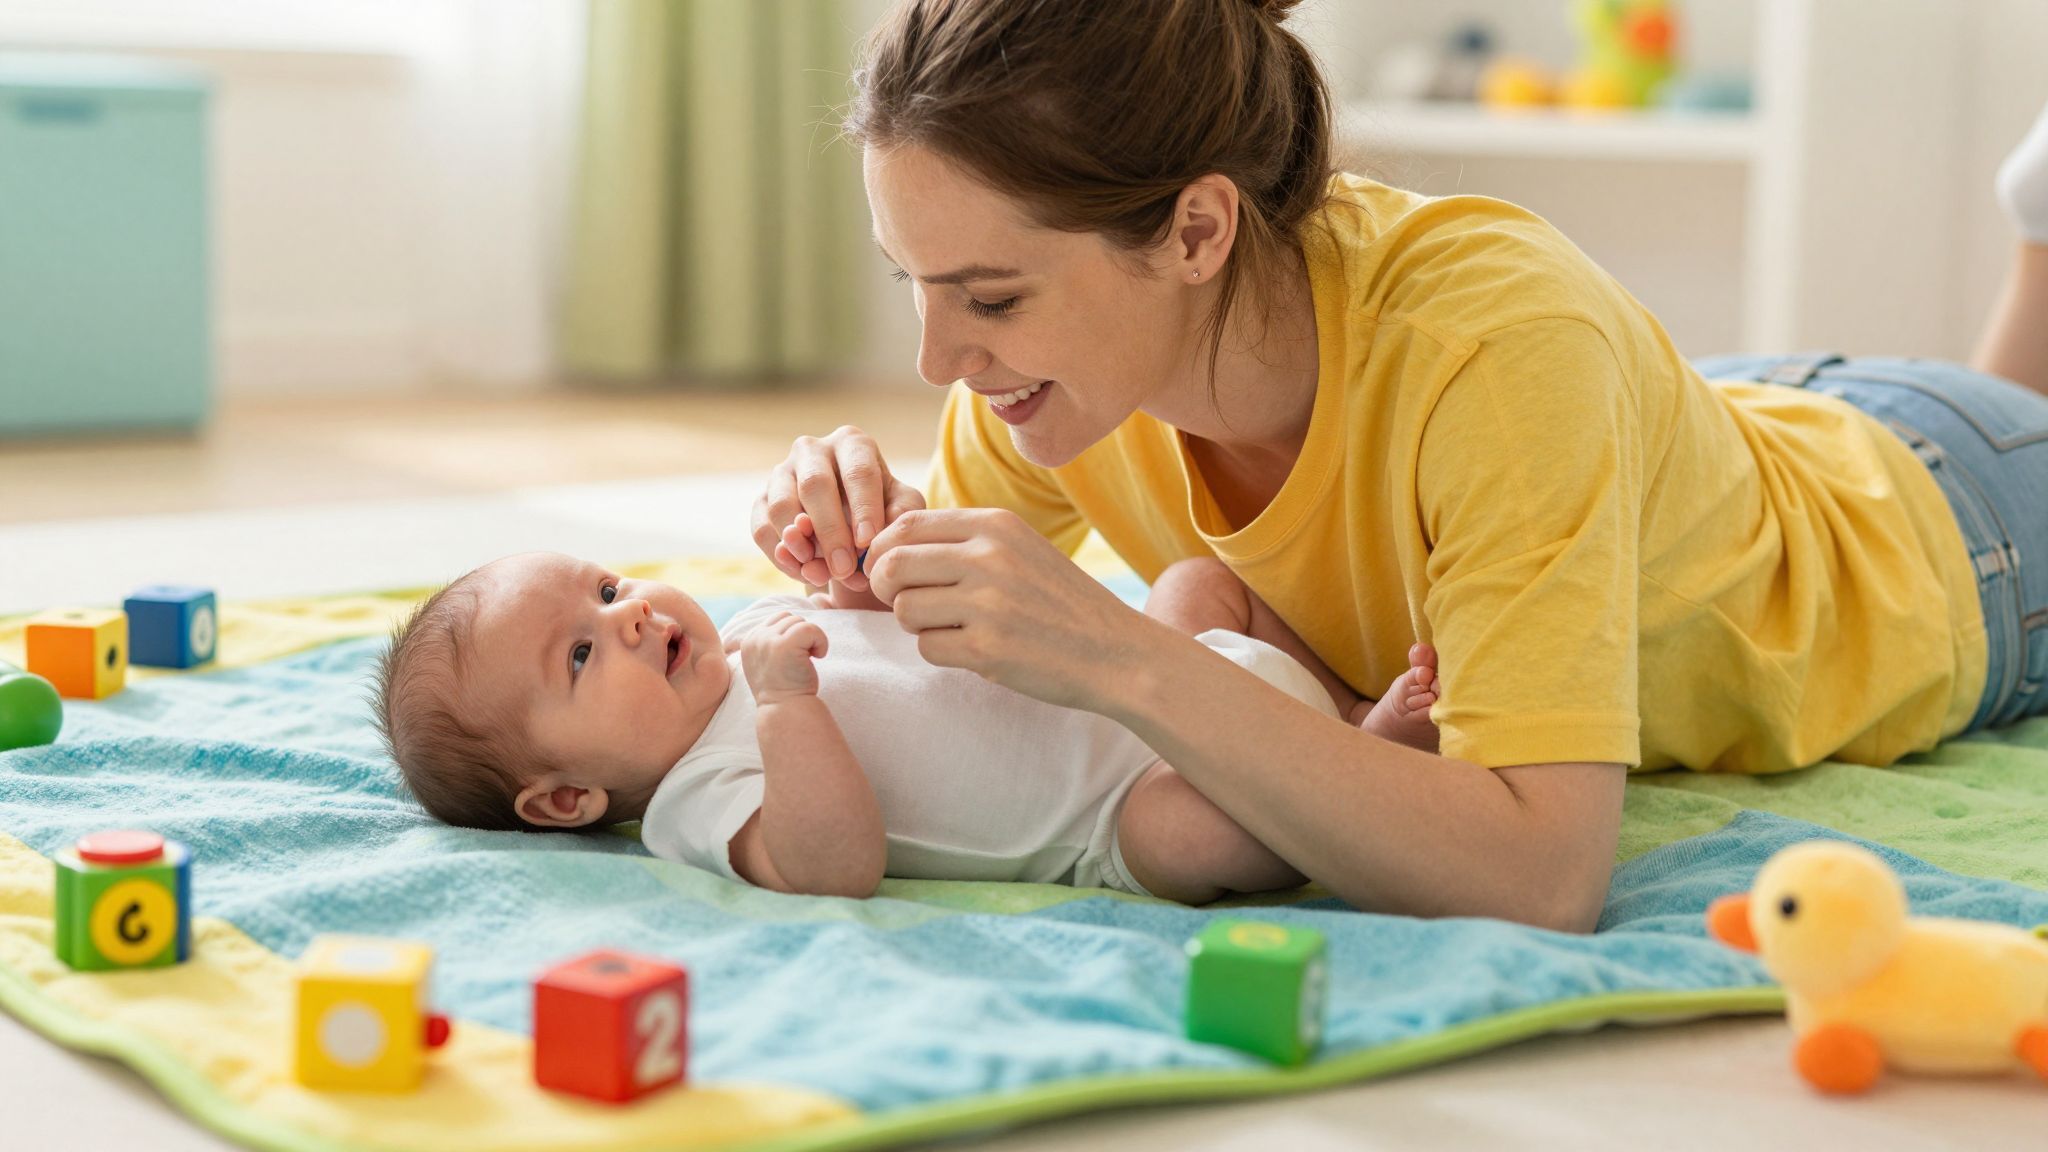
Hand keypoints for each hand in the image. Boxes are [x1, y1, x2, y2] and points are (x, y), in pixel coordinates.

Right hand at [740, 612, 828, 705]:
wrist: (786, 710)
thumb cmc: (783, 689)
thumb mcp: (766, 662)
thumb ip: (770, 642)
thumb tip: (790, 621)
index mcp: (749, 641)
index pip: (777, 619)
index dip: (792, 634)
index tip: (795, 657)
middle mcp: (755, 638)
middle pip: (789, 618)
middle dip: (801, 635)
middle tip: (803, 659)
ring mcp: (768, 641)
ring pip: (801, 622)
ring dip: (811, 639)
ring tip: (808, 660)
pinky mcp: (785, 645)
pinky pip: (811, 629)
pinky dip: (821, 641)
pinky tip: (818, 658)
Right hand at [752, 426, 925, 593]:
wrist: (849, 522)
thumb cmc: (881, 508)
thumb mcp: (901, 506)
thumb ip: (899, 515)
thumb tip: (874, 536)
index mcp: (852, 443)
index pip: (858, 472)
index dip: (863, 508)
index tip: (867, 542)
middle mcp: (812, 450)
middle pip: (815, 486)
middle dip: (830, 531)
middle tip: (843, 568)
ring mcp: (781, 472)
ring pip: (781, 507)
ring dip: (800, 545)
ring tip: (821, 573)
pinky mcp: (761, 500)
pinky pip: (761, 529)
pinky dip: (780, 556)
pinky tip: (804, 572)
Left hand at [863, 508, 1154, 711]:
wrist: (1117, 653)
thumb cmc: (1061, 604)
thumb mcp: (1021, 550)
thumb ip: (964, 541)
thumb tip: (887, 547)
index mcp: (996, 524)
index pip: (907, 524)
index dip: (885, 551)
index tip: (895, 574)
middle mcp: (989, 556)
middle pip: (893, 564)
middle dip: (889, 589)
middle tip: (912, 605)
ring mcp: (988, 602)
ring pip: (904, 609)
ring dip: (918, 625)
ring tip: (954, 628)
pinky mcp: (986, 648)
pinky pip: (927, 647)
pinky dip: (942, 653)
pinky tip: (974, 651)